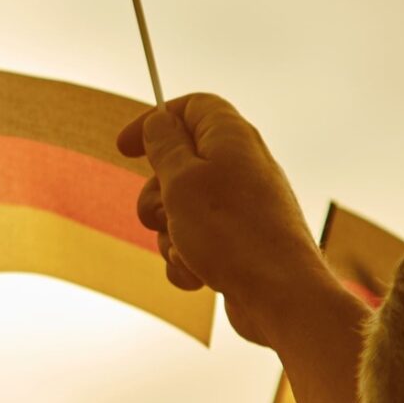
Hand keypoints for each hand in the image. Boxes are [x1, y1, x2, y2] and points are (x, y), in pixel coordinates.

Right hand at [115, 94, 319, 350]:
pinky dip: (187, 259)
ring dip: (169, 234)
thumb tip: (160, 121)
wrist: (279, 295)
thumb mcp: (182, 179)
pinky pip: (195, 243)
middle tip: (159, 215)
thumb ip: (164, 145)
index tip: (124, 148)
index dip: (156, 120)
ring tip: (186, 250)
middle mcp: (240, 168)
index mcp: (231, 138)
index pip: (192, 107)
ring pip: (181, 209)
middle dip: (155, 194)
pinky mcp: (238, 243)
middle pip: (178, 164)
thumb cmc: (232, 233)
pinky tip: (198, 275)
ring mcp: (240, 208)